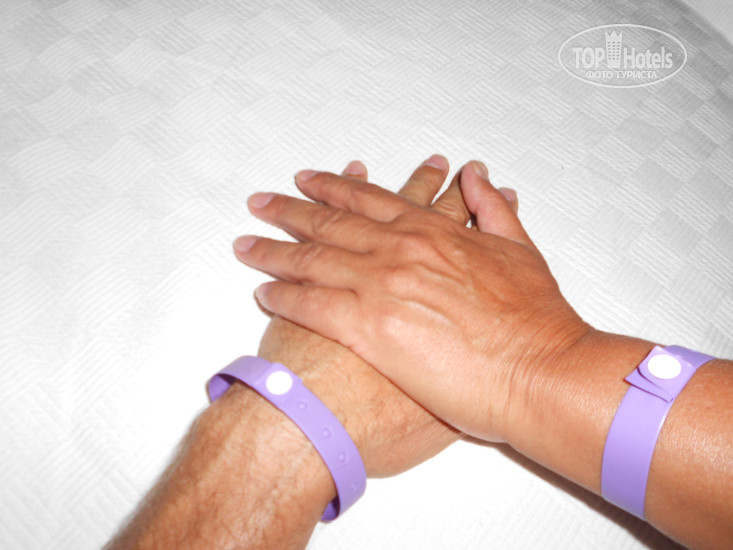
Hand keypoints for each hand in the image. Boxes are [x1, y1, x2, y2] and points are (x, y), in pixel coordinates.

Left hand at [234, 161, 592, 440]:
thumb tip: (480, 179)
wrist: (539, 370)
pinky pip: (311, 305)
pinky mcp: (368, 329)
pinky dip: (283, 296)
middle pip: (328, 223)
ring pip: (311, 259)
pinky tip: (263, 291)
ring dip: (273, 250)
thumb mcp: (521, 251)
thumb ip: (493, 211)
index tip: (305, 180)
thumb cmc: (535, 320)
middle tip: (259, 202)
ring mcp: (381, 286)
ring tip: (246, 242)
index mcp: (432, 232)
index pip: (368, 200)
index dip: (332, 188)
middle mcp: (399, 250)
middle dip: (288, 210)